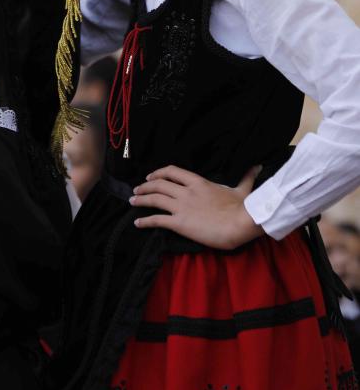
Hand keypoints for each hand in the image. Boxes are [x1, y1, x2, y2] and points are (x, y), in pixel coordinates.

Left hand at [130, 164, 262, 249]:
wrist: (241, 223)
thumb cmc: (242, 208)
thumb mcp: (242, 189)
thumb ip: (246, 177)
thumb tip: (256, 166)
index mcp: (198, 182)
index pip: (173, 172)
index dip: (159, 173)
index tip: (151, 175)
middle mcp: (186, 192)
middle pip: (159, 184)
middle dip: (145, 186)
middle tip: (136, 189)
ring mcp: (182, 207)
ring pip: (154, 199)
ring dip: (141, 199)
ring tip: (132, 201)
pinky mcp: (180, 223)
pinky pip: (157, 220)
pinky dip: (145, 221)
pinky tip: (137, 222)